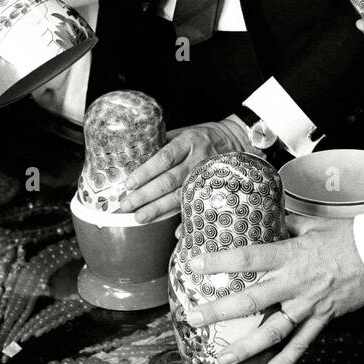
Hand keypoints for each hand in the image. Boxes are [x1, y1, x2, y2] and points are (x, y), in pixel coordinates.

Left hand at [119, 116, 248, 221]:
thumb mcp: (183, 132)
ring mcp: (206, 176)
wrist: (236, 139)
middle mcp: (197, 160)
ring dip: (158, 209)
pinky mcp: (213, 189)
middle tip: (127, 205)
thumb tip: (135, 158)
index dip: (145, 172)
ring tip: (140, 217)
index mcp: (187, 142)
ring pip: (181, 196)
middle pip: (169, 180)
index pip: (163, 158)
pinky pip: (198, 207)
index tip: (129, 184)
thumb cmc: (203, 136)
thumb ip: (163, 144)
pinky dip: (187, 220)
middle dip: (146, 195)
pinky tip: (175, 232)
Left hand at [180, 215, 363, 363]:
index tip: (194, 266)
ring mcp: (309, 304)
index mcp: (290, 255)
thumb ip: (287, 226)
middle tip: (195, 319)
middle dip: (219, 311)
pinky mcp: (324, 317)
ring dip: (246, 345)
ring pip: (273, 329)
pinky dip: (287, 359)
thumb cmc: (349, 235)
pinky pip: (303, 343)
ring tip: (224, 356)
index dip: (218, 262)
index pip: (247, 259)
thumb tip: (269, 220)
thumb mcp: (313, 225)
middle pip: (251, 300)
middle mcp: (295, 283)